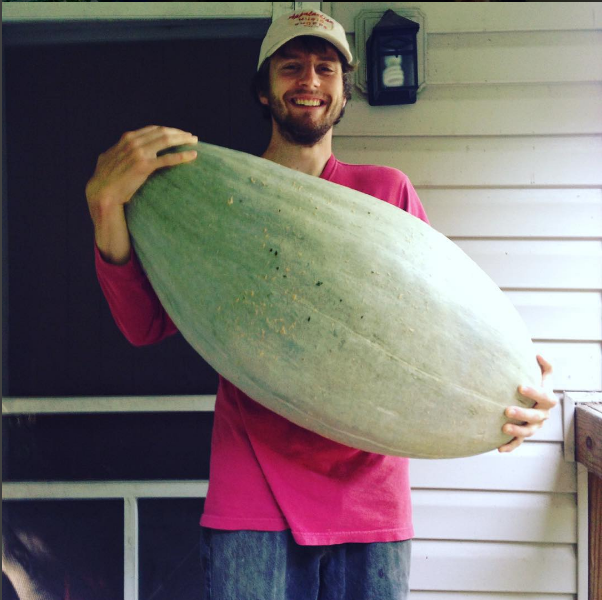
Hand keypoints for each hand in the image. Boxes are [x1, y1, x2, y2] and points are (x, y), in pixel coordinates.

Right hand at [86, 126, 197, 263]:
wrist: (102, 193)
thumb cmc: (106, 179)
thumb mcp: (110, 158)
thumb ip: (120, 150)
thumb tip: (124, 149)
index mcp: (127, 138)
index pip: (153, 129)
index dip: (168, 130)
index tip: (179, 133)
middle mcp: (133, 142)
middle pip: (162, 132)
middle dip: (179, 133)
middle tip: (192, 137)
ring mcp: (139, 153)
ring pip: (166, 141)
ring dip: (183, 140)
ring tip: (194, 142)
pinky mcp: (144, 166)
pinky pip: (168, 158)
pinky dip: (182, 155)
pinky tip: (193, 155)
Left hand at [498, 355, 556, 452]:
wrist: (531, 400)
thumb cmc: (534, 383)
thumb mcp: (542, 374)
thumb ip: (544, 365)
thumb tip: (537, 354)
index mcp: (547, 400)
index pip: (545, 397)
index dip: (534, 393)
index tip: (520, 387)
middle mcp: (542, 415)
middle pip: (535, 417)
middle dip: (522, 414)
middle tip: (507, 410)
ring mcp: (534, 426)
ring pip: (528, 432)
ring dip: (517, 431)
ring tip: (503, 428)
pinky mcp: (523, 434)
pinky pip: (518, 443)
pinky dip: (510, 446)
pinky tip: (499, 449)